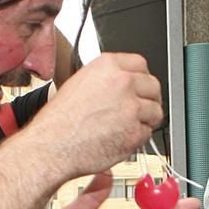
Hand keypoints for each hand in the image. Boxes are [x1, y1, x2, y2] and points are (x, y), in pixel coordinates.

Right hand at [31, 53, 163, 178]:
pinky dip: (138, 137)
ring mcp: (132, 107)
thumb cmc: (59, 120)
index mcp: (108, 66)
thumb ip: (106, 79)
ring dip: (146, 119)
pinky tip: (121, 137)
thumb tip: (122, 83)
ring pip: (156, 111)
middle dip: (149, 98)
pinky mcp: (135, 132)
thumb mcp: (79, 83)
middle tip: (139, 108)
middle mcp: (123, 83)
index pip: (140, 64)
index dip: (141, 77)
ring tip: (128, 126)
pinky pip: (148, 132)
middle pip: (153, 86)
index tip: (139, 86)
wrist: (53, 145)